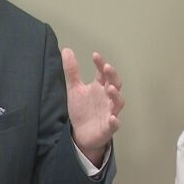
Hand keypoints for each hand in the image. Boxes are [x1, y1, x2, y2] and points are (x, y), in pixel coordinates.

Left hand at [62, 48, 124, 165]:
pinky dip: (114, 121)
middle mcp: (107, 98)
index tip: (95, 55)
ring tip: (110, 88)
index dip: (100, 64)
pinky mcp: (108, 127)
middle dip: (112, 76)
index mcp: (99, 87)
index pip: (103, 73)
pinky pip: (114, 124)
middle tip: (107, 68)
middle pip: (114, 84)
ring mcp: (109, 112)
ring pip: (117, 103)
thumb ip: (72, 71)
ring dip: (115, 95)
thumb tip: (66, 50)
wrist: (80, 133)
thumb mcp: (74, 88)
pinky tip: (112, 118)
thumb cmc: (81, 109)